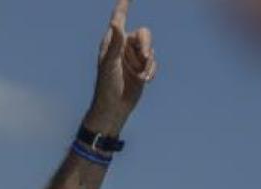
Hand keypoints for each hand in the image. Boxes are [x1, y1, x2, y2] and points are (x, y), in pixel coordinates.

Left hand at [84, 0, 156, 135]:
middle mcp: (123, 47)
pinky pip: (153, 62)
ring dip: (147, 63)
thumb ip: (115, 43)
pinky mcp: (142, 68)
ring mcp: (133, 57)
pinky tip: (143, 81)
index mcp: (111, 42)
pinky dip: (151, 71)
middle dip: (146, 46)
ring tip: (139, 77)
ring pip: (150, 49)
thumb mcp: (110, 63)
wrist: (114, 107)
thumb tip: (115, 23)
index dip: (123, 6)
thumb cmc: (107, 86)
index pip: (119, 19)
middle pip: (143, 34)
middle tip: (144, 58)